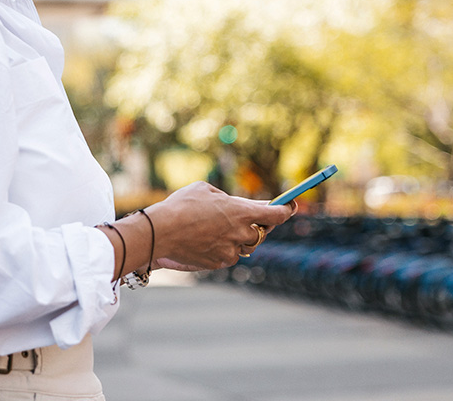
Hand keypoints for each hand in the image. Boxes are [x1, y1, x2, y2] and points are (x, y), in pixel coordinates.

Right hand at [144, 182, 294, 270]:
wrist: (160, 232)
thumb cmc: (180, 205)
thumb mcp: (205, 190)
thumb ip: (225, 199)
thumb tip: (232, 206)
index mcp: (241, 211)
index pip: (275, 214)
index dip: (286, 210)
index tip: (291, 206)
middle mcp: (241, 233)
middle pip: (262, 232)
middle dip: (258, 225)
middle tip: (250, 218)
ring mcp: (231, 250)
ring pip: (245, 246)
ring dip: (239, 237)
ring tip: (221, 227)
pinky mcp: (219, 263)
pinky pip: (230, 255)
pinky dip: (225, 248)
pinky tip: (208, 239)